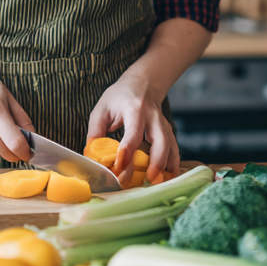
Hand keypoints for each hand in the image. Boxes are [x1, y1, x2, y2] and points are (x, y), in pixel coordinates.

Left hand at [87, 67, 179, 181]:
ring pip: (171, 145)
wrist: (143, 83)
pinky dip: (174, 164)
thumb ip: (96, 131)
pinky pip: (174, 148)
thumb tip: (92, 156)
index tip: (119, 166)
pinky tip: (169, 177)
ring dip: (166, 166)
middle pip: (160, 140)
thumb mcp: (102, 109)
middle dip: (156, 161)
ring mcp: (163, 124)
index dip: (127, 150)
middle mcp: (152, 117)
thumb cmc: (119, 97)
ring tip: (158, 182)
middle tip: (147, 179)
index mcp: (134, 110)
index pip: (134, 132)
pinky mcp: (168, 131)